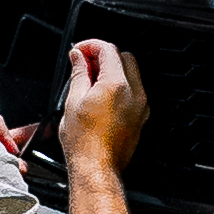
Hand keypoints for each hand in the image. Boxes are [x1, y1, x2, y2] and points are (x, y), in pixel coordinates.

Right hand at [59, 36, 146, 171]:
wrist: (97, 167)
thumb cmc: (84, 142)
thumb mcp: (73, 101)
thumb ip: (78, 73)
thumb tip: (78, 57)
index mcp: (116, 84)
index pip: (108, 50)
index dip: (90, 45)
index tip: (79, 50)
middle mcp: (134, 92)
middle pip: (123, 57)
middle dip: (103, 56)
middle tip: (84, 64)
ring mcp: (140, 105)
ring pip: (131, 73)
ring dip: (113, 70)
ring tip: (91, 81)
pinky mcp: (141, 116)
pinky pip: (134, 90)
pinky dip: (121, 85)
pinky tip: (102, 95)